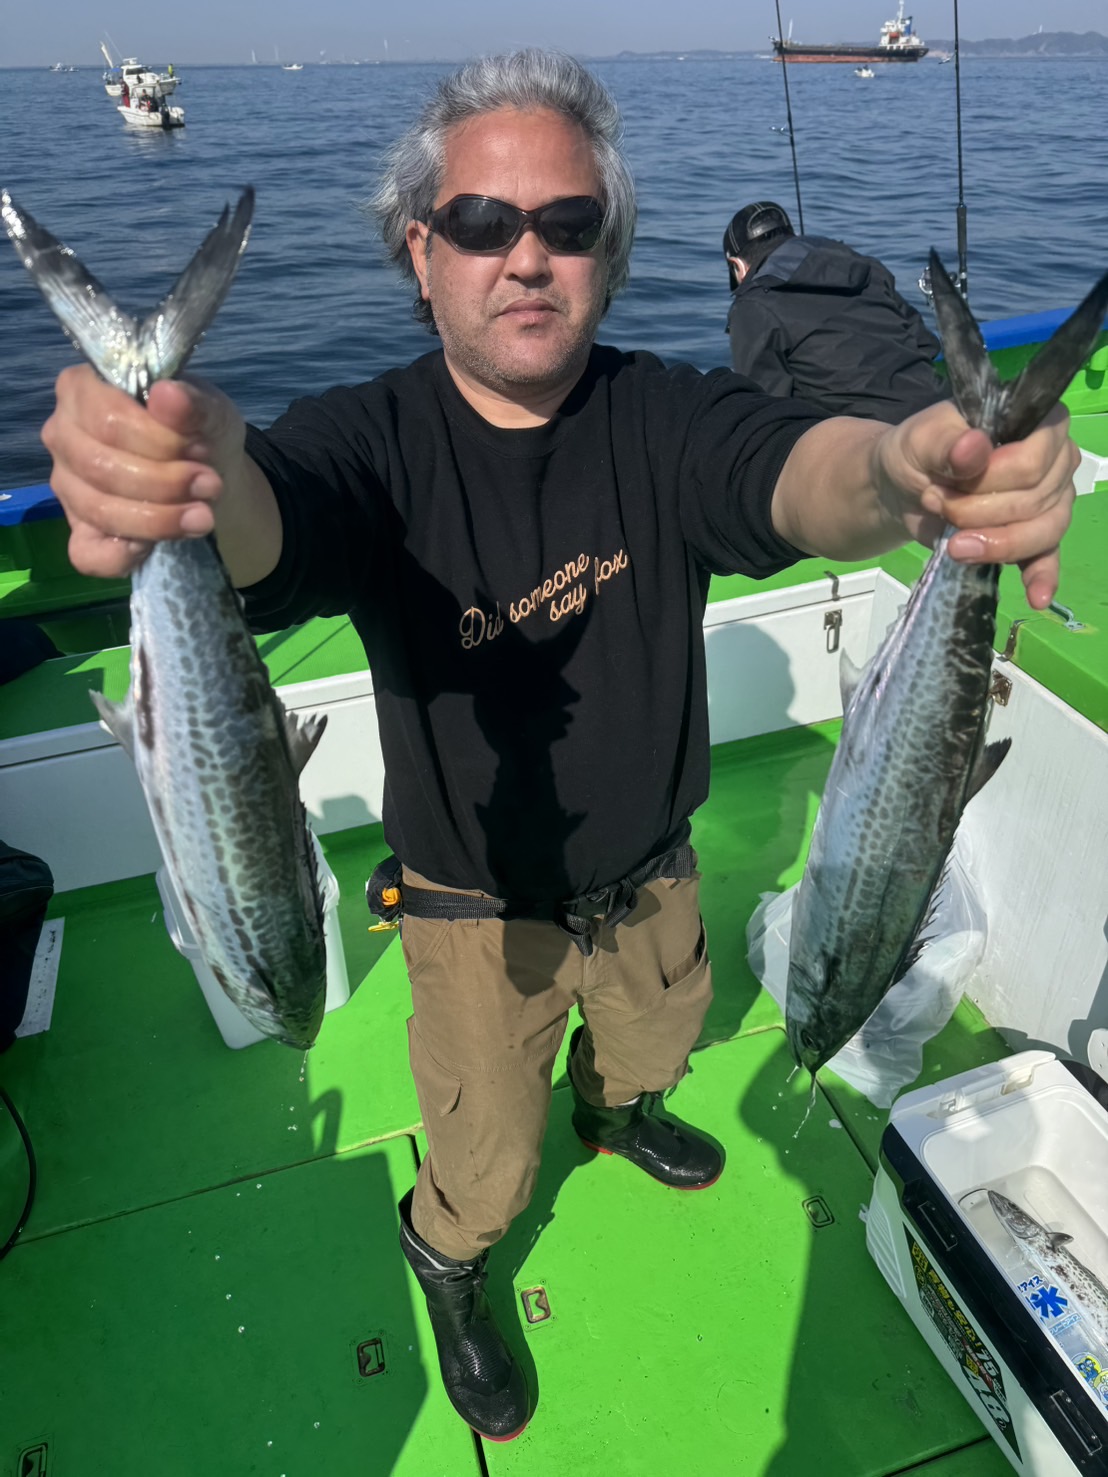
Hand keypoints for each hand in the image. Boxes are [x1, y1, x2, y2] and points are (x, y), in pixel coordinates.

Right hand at [42, 366, 246, 578]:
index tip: (202, 452)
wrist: (209, 472)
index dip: (160, 443)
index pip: (109, 420)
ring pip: (98, 510)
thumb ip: (194, 404)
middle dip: (165, 483)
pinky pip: (87, 554)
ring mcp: (66, 484)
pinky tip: (156, 547)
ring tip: (204, 515)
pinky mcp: (79, 529)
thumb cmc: (197, 430)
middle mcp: (62, 434)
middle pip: (100, 467)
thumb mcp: (211, 411)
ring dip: (158, 520)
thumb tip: (168, 395)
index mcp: (83, 389)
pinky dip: (123, 556)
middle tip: (211, 485)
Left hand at [877, 400, 1078, 609]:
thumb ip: (946, 443)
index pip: (1033, 460)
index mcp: (1036, 423)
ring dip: (993, 542)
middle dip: (976, 511)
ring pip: (1042, 531)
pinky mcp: (1035, 536)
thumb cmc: (918, 452)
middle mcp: (1056, 459)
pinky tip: (1037, 597)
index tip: (944, 484)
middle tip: (937, 503)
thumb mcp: (920, 440)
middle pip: (1035, 499)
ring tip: (954, 543)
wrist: (903, 486)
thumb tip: (974, 449)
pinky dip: (1043, 578)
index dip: (989, 479)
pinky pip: (1048, 558)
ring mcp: (1051, 499)